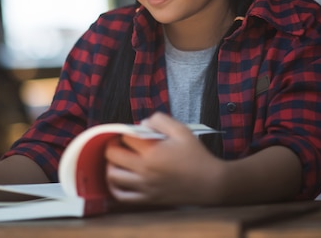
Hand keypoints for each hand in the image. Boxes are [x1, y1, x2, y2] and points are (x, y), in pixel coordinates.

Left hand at [104, 112, 224, 205]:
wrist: (209, 183)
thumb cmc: (196, 155)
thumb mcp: (182, 130)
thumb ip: (160, 120)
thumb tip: (141, 124)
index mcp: (153, 152)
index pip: (126, 137)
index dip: (126, 131)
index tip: (132, 132)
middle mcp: (145, 171)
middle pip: (113, 155)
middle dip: (113, 145)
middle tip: (120, 143)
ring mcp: (145, 187)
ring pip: (113, 177)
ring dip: (111, 165)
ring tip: (118, 160)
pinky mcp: (147, 199)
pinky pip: (121, 196)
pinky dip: (114, 187)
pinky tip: (119, 179)